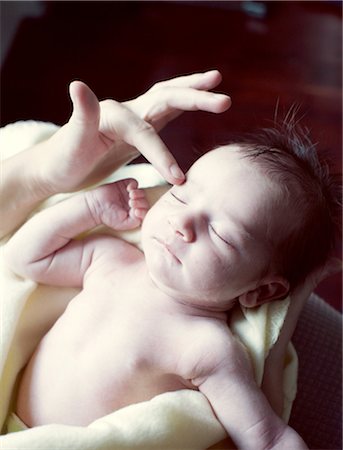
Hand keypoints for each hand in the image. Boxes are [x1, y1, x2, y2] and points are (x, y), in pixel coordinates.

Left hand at [39, 70, 230, 193]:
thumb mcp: (70, 143)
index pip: (146, 132)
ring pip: (168, 99)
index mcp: (114, 115)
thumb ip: (80, 116)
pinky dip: (183, 107)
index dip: (163, 154)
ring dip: (193, 93)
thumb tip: (78, 84)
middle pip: (166, 97)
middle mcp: (126, 110)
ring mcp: (133, 118)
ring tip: (216, 84)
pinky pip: (165, 116)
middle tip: (224, 99)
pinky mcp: (136, 129)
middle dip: (195, 99)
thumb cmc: (62, 161)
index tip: (176, 179)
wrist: (55, 168)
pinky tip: (194, 104)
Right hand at [85, 179, 148, 230]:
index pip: (145, 211)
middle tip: (131, 203)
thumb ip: (134, 221)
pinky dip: (134, 185)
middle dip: (140, 202)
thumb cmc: (108, 217)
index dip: (143, 211)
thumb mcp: (122, 224)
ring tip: (130, 196)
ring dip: (138, 193)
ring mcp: (130, 194)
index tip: (135, 212)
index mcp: (135, 214)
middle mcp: (134, 204)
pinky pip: (134, 182)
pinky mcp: (125, 185)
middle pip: (144, 201)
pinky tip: (128, 189)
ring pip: (141, 192)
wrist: (95, 206)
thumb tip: (142, 214)